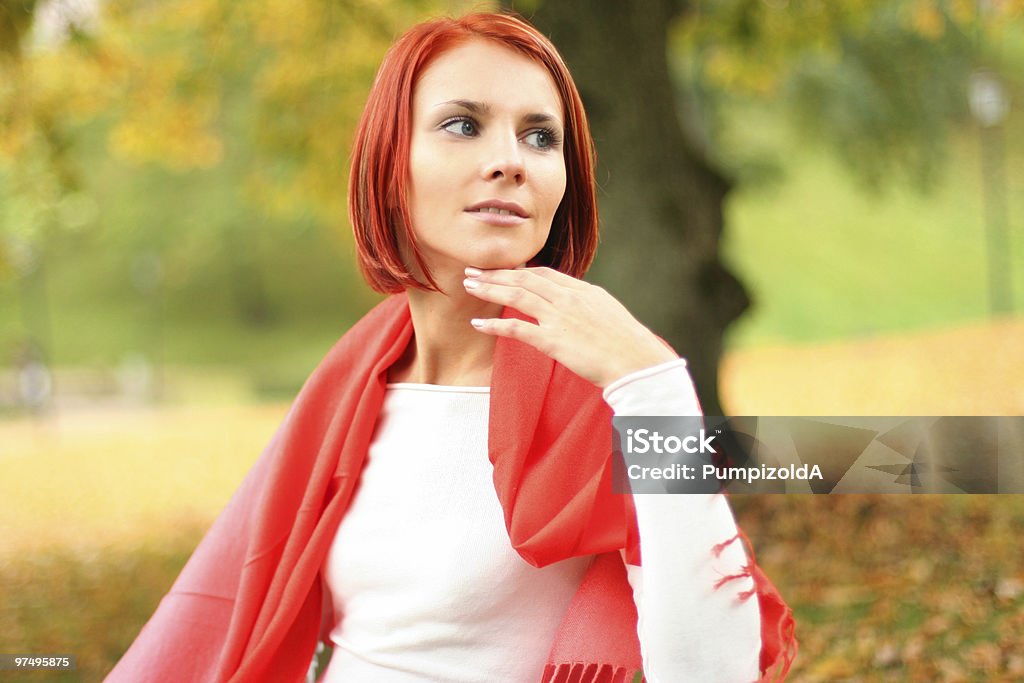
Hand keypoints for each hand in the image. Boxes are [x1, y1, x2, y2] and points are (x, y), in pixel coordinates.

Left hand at [463, 266, 678, 387]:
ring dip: (490, 288)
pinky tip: (478, 324)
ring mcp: (560, 317)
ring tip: (470, 286)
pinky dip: (495, 325)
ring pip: (516, 295)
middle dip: (497, 273)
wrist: (638, 362)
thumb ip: (589, 307)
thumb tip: (577, 308)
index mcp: (583, 291)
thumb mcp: (609, 315)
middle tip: (474, 270)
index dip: (520, 269)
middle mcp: (569, 298)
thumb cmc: (628, 345)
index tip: (503, 269)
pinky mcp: (553, 340)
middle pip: (525, 278)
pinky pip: (517, 328)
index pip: (545, 273)